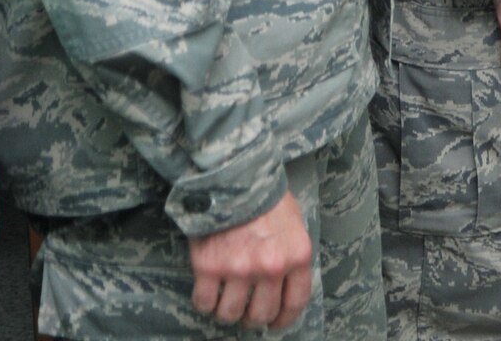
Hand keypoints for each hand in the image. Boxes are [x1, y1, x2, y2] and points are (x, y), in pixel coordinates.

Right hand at [188, 190, 312, 329]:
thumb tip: (286, 289)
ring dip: (227, 311)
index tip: (275, 324)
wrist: (234, 177)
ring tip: (226, 299)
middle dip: (252, 316)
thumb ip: (293, 258)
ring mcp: (239, 269)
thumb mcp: (294, 225)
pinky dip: (204, 302)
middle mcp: (270, 267)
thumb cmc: (267, 200)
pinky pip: (204, 303)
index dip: (283, 320)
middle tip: (246, 309)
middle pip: (260, 314)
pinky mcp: (209, 267)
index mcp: (297, 256)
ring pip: (230, 314)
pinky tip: (208, 290)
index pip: (294, 303)